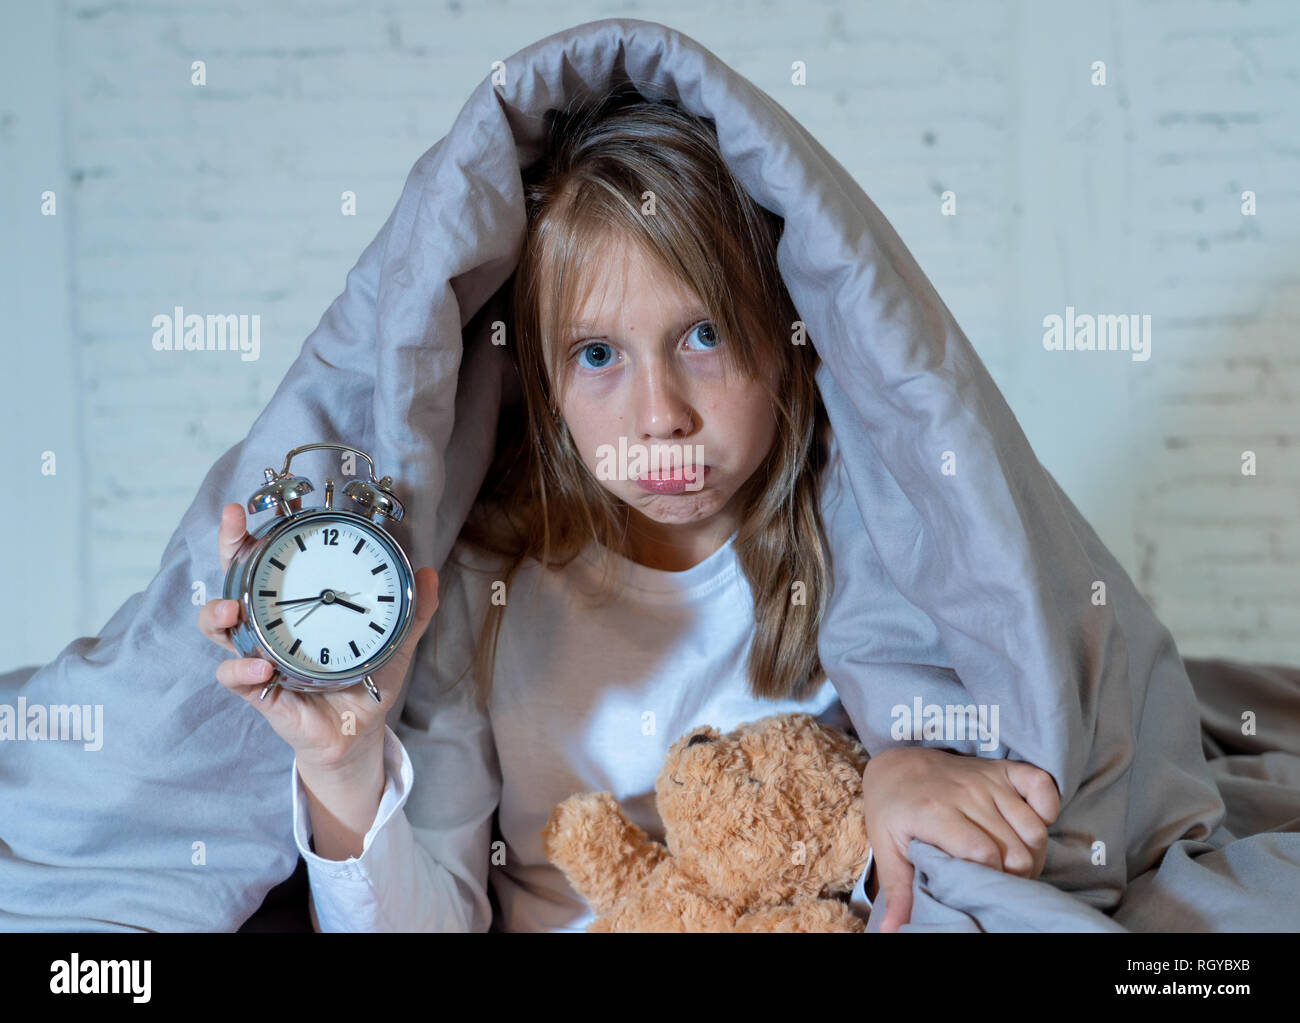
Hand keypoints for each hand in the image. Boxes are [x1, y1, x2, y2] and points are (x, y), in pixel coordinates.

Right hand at [198, 502, 439, 772]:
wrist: (359, 730)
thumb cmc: (365, 678)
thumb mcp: (394, 639)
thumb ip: (413, 608)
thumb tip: (430, 572)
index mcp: (294, 606)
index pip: (264, 562)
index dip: (247, 536)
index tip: (241, 511)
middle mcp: (268, 627)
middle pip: (233, 581)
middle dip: (227, 553)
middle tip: (232, 532)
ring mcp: (259, 657)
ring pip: (221, 630)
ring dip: (218, 615)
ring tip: (231, 609)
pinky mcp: (261, 693)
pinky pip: (237, 680)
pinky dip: (243, 673)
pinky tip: (262, 669)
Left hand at [861, 746, 1060, 932]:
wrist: (898, 766)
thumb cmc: (893, 811)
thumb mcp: (886, 849)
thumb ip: (898, 890)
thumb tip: (891, 931)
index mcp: (934, 812)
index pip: (983, 854)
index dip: (989, 879)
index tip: (979, 888)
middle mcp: (966, 793)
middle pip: (1015, 850)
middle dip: (1012, 876)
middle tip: (997, 882)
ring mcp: (987, 780)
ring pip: (1034, 828)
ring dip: (1031, 854)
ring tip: (1011, 864)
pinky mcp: (1003, 770)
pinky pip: (1042, 785)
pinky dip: (1046, 810)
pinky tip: (1026, 826)